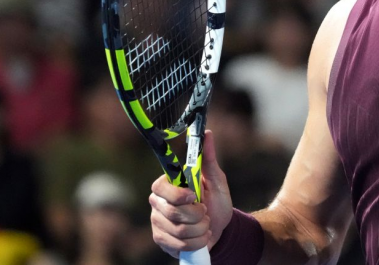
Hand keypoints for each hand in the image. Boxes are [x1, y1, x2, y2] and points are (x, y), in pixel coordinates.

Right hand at [149, 130, 233, 257]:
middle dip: (197, 215)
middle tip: (205, 212)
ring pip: (178, 230)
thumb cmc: (216, 201)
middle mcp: (158, 203)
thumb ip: (209, 159)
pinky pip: (179, 245)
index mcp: (168, 185)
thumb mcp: (217, 180)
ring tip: (205, 224)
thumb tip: (208, 133)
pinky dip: (197, 242)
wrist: (220, 229)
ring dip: (200, 229)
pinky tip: (201, 237)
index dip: (178, 195)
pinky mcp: (162, 240)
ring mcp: (158, 222)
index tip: (195, 197)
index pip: (160, 187)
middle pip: (172, 211)